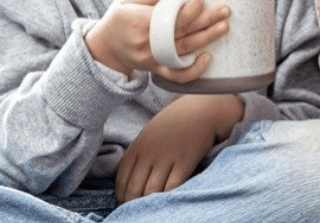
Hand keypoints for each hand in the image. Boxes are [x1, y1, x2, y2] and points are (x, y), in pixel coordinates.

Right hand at [85, 0, 230, 80]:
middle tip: (226, 10)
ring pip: (183, 50)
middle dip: (206, 20)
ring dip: (207, 39)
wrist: (105, 47)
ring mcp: (151, 58)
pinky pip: (176, 75)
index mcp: (138, 20)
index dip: (189, 8)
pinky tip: (208, 58)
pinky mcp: (155, 69)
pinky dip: (193, 70)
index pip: (170, 15)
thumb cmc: (120, 17)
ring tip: (224, 26)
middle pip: (182, 31)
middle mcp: (146, 42)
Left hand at [114, 94, 243, 202]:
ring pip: (151, 191)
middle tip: (134, 210)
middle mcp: (150, 153)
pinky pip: (172, 187)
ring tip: (150, 208)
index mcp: (139, 145)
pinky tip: (167, 200)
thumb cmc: (175, 121)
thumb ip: (134, 152)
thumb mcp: (149, 132)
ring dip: (149, 203)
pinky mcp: (185, 162)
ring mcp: (167, 158)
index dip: (120, 195)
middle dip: (131, 203)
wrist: (203, 109)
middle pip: (134, 188)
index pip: (121, 178)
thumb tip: (116, 172)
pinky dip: (167, 196)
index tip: (123, 202)